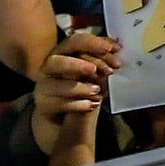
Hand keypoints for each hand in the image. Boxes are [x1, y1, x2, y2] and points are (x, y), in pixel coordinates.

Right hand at [31, 31, 119, 165]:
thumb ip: (103, 65)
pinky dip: (74, 103)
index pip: (75, 40)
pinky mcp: (42, 107)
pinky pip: (55, 103)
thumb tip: (122, 51)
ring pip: (54, 81)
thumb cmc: (85, 96)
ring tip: (97, 91)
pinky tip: (91, 105)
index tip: (115, 48)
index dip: (94, 42)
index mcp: (65, 55)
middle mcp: (49, 68)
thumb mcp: (98, 78)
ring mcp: (42, 88)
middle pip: (59, 58)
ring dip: (78, 85)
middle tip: (102, 71)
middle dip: (81, 63)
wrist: (65, 125)